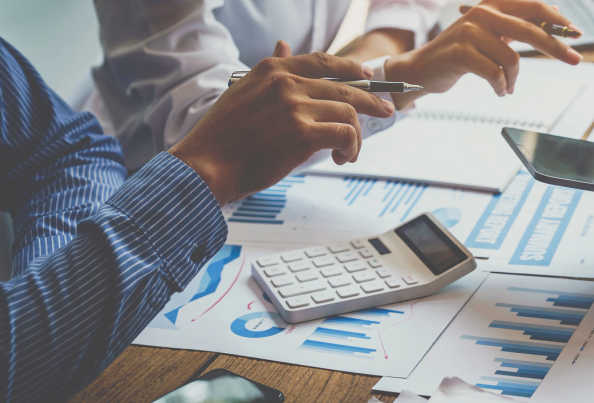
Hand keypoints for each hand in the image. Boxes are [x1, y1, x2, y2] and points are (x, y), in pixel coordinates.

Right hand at [169, 41, 394, 204]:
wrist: (206, 165)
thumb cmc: (223, 135)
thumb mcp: (243, 90)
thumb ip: (270, 69)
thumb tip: (284, 46)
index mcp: (273, 70)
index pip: (323, 62)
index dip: (351, 68)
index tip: (368, 76)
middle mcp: (287, 83)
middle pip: (345, 87)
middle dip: (371, 101)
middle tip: (386, 111)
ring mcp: (296, 107)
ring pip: (348, 113)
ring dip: (356, 136)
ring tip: (349, 152)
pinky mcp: (303, 134)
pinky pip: (345, 135)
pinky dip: (351, 147)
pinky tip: (343, 157)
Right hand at [385, 0, 582, 108]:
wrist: (423, 68)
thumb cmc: (462, 53)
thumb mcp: (491, 34)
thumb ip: (517, 27)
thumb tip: (557, 25)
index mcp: (492, 4)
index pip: (533, 7)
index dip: (557, 21)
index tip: (577, 33)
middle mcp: (482, 12)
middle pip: (530, 30)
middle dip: (556, 47)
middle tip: (575, 60)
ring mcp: (469, 31)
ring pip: (512, 59)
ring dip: (513, 78)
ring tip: (507, 86)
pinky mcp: (460, 52)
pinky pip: (495, 74)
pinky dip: (500, 87)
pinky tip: (498, 91)